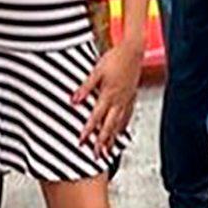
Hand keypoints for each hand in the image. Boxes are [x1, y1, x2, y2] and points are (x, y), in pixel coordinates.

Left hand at [73, 38, 140, 153]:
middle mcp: (118, 100)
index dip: (88, 131)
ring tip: (108, 151)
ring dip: (112, 139)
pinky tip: (120, 133)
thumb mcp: (96, 70)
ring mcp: (126, 100)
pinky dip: (122, 128)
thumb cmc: (115, 58)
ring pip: (118, 124)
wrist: (134, 51)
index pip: (96, 118)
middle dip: (101, 142)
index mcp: (108, 94)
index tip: (82, 142)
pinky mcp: (131, 97)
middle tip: (97, 156)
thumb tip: (74, 100)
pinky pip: (127, 117)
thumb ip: (85, 87)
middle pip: (108, 126)